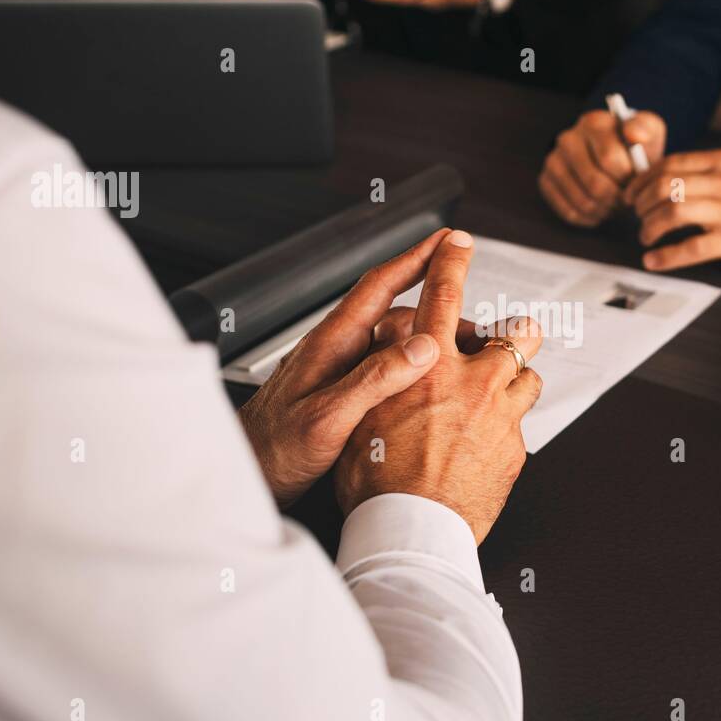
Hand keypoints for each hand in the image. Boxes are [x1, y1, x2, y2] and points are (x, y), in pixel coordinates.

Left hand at [238, 230, 450, 507]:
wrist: (243, 479)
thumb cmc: (272, 451)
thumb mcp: (327, 417)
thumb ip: (374, 380)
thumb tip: (422, 347)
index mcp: (330, 345)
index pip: (378, 286)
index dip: (415, 258)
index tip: (446, 241)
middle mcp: (336, 352)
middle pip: (396, 317)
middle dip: (440, 314)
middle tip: (477, 330)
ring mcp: (339, 373)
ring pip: (395, 346)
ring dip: (430, 349)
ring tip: (464, 363)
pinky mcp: (342, 396)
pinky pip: (388, 373)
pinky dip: (416, 374)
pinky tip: (432, 392)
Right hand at [335, 231, 543, 543]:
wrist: (413, 531)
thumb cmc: (379, 481)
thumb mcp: (362, 414)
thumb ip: (381, 376)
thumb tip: (385, 353)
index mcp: (429, 367)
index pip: (443, 293)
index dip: (452, 260)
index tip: (460, 242)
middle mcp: (473, 384)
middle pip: (514, 334)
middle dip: (513, 330)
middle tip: (506, 335)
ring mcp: (500, 415)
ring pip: (528, 378)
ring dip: (516, 381)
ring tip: (499, 395)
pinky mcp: (515, 449)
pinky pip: (521, 426)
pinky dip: (507, 427)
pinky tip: (487, 443)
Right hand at [538, 109, 666, 227]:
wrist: (611, 156)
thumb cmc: (633, 147)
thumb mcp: (648, 132)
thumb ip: (646, 129)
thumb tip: (634, 136)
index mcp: (594, 122)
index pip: (610, 160)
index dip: (627, 180)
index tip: (636, 183)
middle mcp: (568, 138)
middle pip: (595, 184)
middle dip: (616, 199)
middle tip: (626, 202)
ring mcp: (553, 160)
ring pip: (582, 201)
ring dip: (604, 211)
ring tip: (615, 207)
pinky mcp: (545, 181)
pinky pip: (568, 211)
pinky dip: (588, 218)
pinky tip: (600, 212)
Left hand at [625, 148, 720, 271]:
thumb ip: (708, 173)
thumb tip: (665, 180)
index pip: (670, 165)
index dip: (643, 181)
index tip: (633, 195)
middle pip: (665, 187)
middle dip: (642, 204)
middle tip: (637, 217)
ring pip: (674, 213)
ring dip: (650, 227)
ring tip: (646, 237)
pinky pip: (692, 247)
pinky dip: (667, 256)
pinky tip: (654, 261)